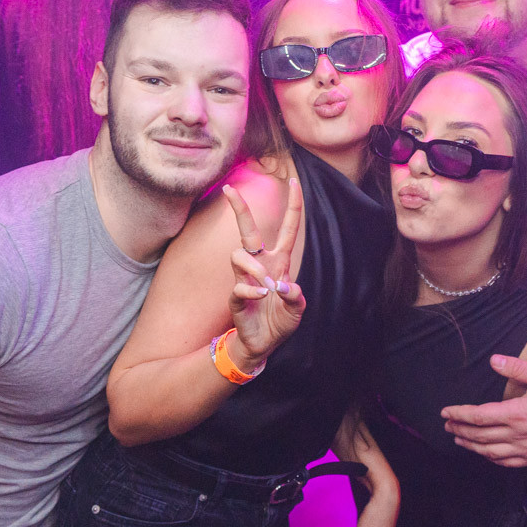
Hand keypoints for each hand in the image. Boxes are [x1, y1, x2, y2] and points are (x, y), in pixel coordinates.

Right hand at [223, 177, 304, 368]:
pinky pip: (238, 285)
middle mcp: (261, 265)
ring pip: (239, 255)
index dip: (293, 206)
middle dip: (239, 209)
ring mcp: (246, 279)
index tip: (294, 182)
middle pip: (248, 231)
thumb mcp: (297, 309)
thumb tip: (283, 285)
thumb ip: (296, 297)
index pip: (287, 229)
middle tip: (229, 189)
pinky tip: (260, 296)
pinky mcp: (236, 297)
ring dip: (254, 268)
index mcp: (279, 262)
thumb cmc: (280, 322)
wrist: (263, 344)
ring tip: (266, 286)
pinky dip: (250, 289)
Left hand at [442, 356, 526, 466]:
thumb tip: (493, 360)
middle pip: (479, 435)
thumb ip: (517, 368)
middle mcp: (517, 434)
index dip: (459, 414)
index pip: (479, 416)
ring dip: (469, 445)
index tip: (446, 412)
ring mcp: (525, 449)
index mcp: (517, 413)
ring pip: (488, 451)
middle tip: (447, 425)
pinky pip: (504, 461)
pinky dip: (488, 457)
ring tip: (457, 438)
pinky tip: (482, 452)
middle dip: (459, 429)